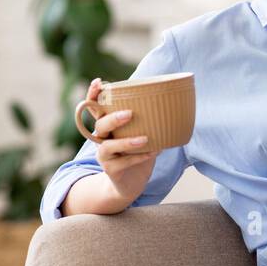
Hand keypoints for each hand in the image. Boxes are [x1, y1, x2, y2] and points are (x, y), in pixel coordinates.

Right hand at [85, 77, 157, 205]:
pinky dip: (140, 157)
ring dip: (126, 142)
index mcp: (107, 126)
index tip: (98, 82)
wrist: (130, 183)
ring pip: (108, 146)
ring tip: (144, 139)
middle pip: (100, 126)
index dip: (93, 95)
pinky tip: (154, 152)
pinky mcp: (111, 170)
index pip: (95, 108)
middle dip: (113, 119)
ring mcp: (104, 156)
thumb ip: (149, 120)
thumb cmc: (138, 153)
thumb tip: (173, 102)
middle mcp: (101, 139)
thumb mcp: (142, 134)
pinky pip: (124, 163)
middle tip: (130, 114)